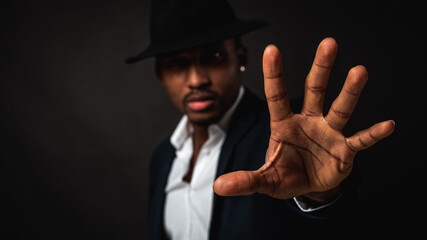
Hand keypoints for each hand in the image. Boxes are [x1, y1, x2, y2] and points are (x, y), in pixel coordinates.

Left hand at [213, 37, 394, 199]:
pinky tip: (387, 125)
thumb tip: (219, 187)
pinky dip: (372, 134)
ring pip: (339, 108)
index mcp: (284, 125)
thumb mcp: (264, 179)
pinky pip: (360, 140)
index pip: (277, 96)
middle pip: (314, 91)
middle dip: (321, 68)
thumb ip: (245, 180)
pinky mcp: (344, 150)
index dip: (274, 74)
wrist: (308, 187)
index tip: (271, 50)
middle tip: (328, 43)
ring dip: (350, 92)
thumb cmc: (284, 175)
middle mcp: (308, 122)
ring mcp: (328, 133)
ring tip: (359, 71)